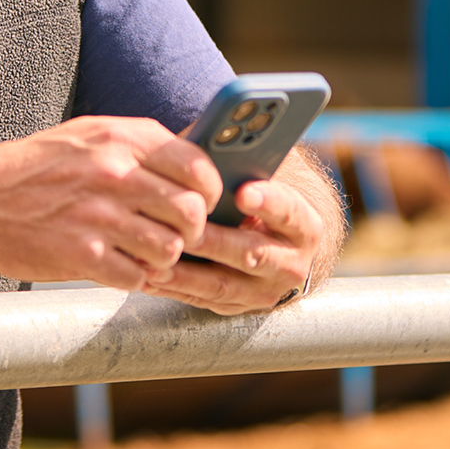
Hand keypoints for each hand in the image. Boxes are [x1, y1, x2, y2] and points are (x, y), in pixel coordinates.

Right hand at [0, 116, 222, 290]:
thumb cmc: (33, 170)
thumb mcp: (84, 138)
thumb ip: (136, 145)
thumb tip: (195, 162)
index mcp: (117, 138)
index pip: (197, 166)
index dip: (208, 191)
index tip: (201, 203)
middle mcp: (112, 173)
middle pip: (191, 212)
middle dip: (189, 231)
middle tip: (172, 235)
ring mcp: (98, 216)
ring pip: (170, 248)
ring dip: (161, 258)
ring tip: (140, 252)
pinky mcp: (82, 256)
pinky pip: (138, 276)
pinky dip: (132, 277)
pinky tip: (113, 265)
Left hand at [142, 177, 322, 314]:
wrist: (276, 246)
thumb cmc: (255, 200)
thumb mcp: (259, 182)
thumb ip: (238, 167)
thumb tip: (202, 141)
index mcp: (302, 225)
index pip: (290, 212)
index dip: (269, 202)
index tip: (244, 191)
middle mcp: (290, 263)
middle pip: (251, 253)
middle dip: (214, 241)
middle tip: (184, 229)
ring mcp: (263, 291)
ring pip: (222, 283)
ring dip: (185, 273)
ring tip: (155, 258)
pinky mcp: (236, 307)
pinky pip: (201, 299)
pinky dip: (172, 288)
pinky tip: (147, 274)